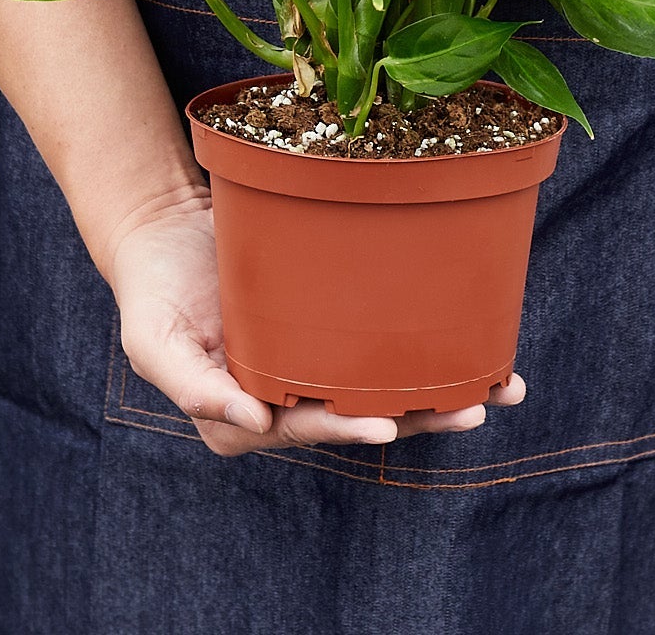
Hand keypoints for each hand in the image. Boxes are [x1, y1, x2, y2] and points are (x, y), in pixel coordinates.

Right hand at [108, 183, 525, 455]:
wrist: (167, 230)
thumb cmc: (153, 290)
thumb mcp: (153, 341)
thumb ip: (194, 387)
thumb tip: (252, 423)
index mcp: (248, 414)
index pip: (310, 425)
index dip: (350, 425)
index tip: (389, 424)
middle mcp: (291, 394)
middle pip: (364, 412)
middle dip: (423, 416)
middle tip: (474, 407)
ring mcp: (316, 358)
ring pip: (387, 382)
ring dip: (443, 389)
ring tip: (501, 386)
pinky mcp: (333, 321)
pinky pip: (385, 338)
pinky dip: (430, 342)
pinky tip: (478, 338)